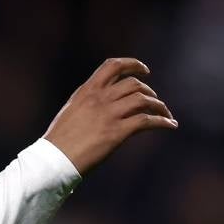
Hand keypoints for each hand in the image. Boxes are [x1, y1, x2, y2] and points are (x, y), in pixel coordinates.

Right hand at [44, 57, 176, 174]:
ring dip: (159, 106)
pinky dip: (163, 121)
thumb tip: (106, 102)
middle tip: (154, 101)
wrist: (54, 159)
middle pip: (134, 83)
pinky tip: (170, 125)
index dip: (133, 64)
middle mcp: (99, 98)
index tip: (144, 70)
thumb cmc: (60, 140)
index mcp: (86, 91)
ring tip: (165, 114)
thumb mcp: (71, 111)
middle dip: (149, 90)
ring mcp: (108, 114)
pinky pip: (147, 121)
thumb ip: (88, 102)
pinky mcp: (117, 132)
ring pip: (143, 99)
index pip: (112, 66)